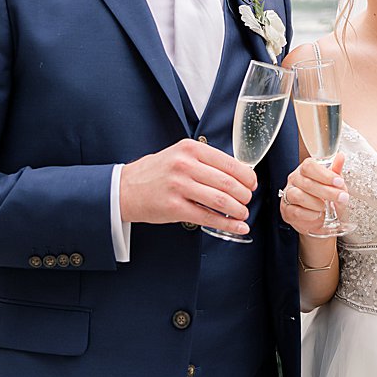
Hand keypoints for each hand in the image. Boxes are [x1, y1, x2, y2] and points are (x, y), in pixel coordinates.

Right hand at [119, 139, 257, 236]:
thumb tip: (238, 173)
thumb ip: (205, 160)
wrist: (124, 189)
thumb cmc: (155, 172)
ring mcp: (179, 187)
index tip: (252, 183)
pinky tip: (237, 227)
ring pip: (221, 200)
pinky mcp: (174, 208)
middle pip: (228, 182)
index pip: (229, 162)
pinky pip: (207, 217)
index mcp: (190, 149)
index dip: (247, 176)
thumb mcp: (179, 155)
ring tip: (243, 214)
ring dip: (238, 210)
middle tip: (248, 200)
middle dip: (245, 194)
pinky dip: (227, 224)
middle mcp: (185, 165)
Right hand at [278, 154, 347, 236]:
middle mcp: (294, 180)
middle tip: (341, 197)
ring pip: (298, 196)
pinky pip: (296, 211)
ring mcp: (288, 195)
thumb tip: (340, 156)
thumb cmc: (327, 198)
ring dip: (316, 203)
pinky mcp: (287, 211)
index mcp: (305, 170)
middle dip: (327, 191)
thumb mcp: (335, 185)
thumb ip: (336, 171)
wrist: (322, 220)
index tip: (339, 182)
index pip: (309, 166)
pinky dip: (310, 214)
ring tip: (326, 207)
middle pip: (307, 182)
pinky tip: (317, 214)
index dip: (324, 174)